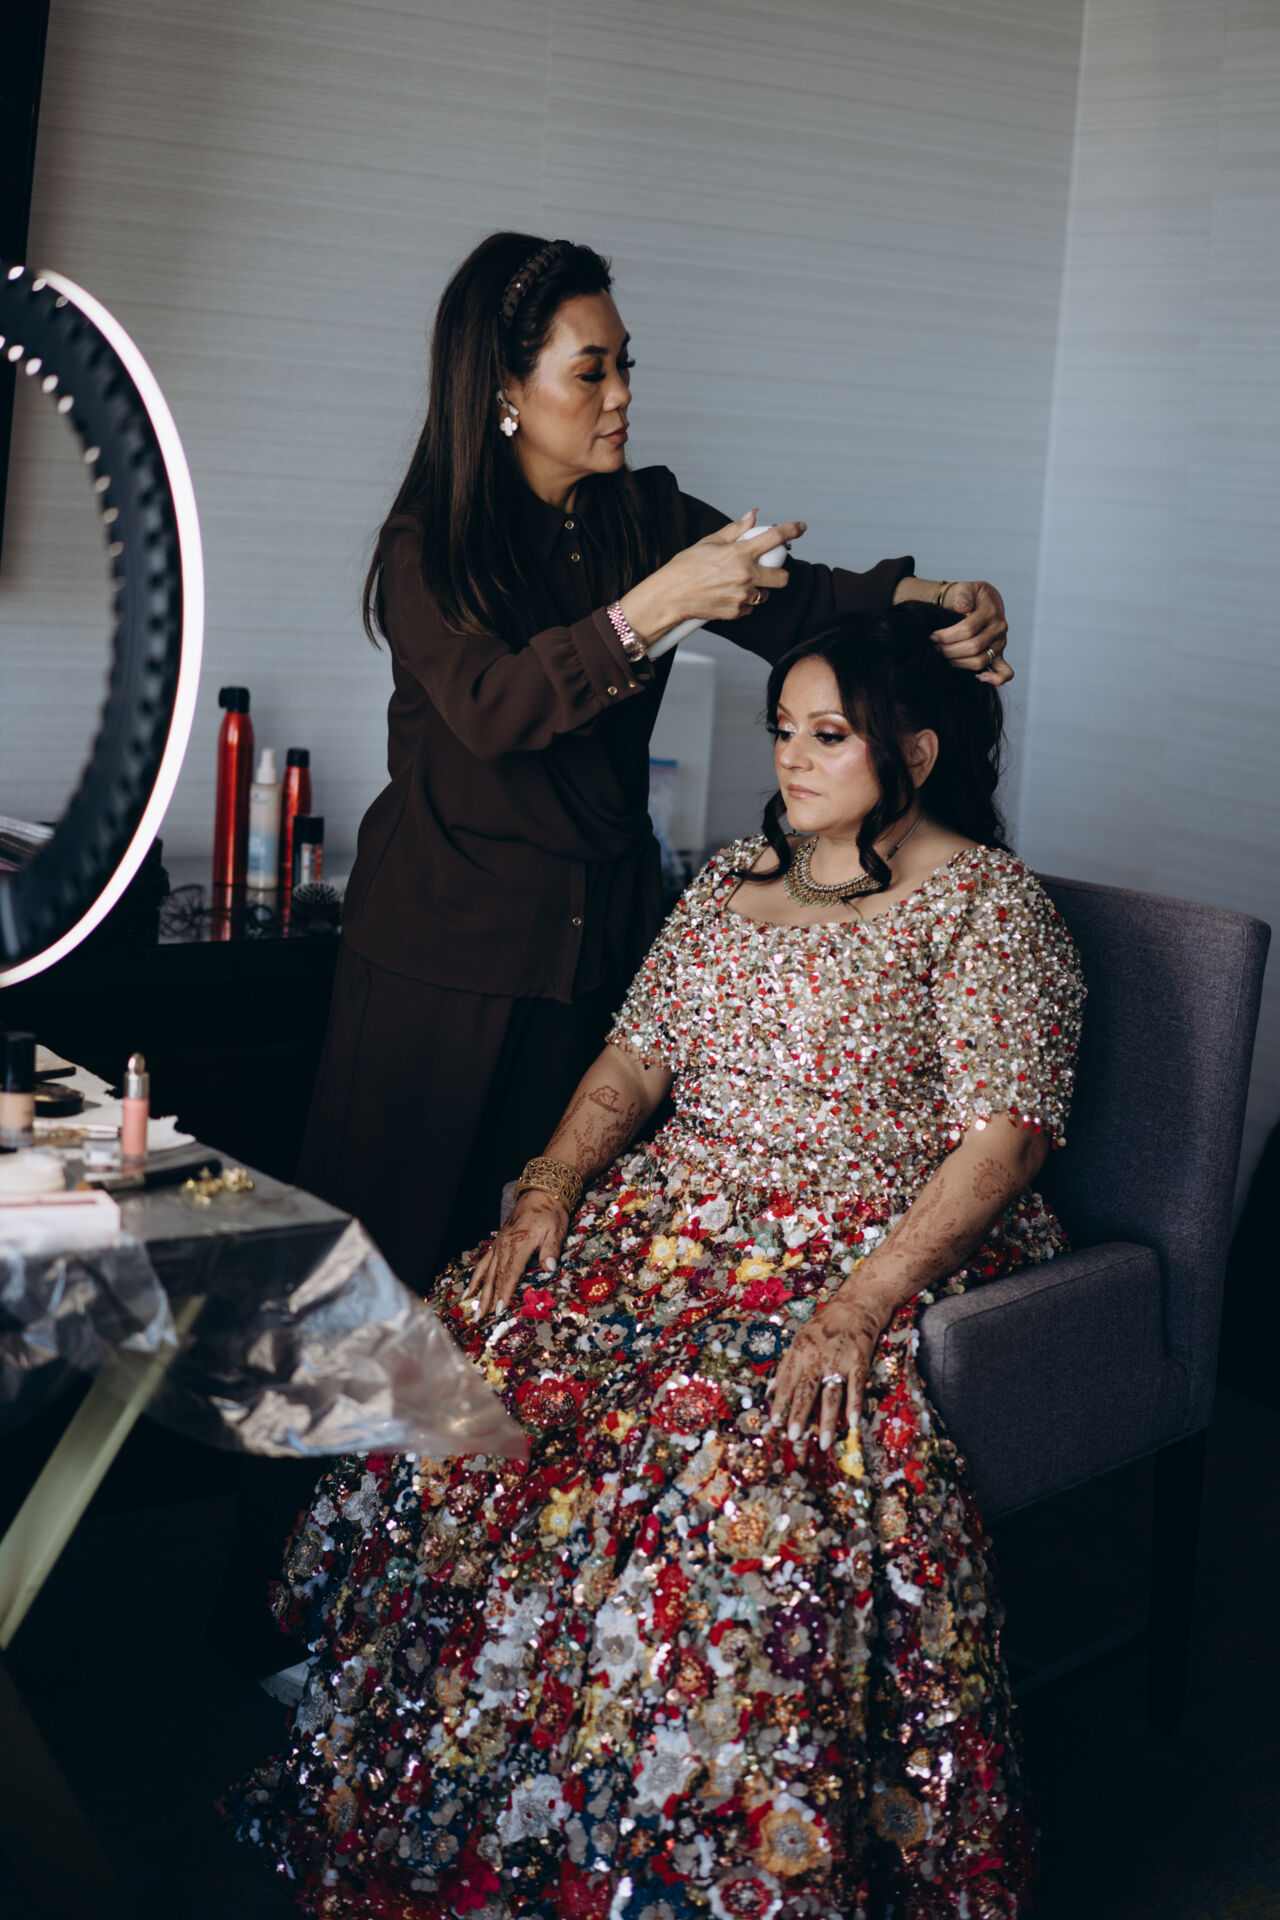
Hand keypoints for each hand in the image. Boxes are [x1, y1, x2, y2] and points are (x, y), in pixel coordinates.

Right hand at [462, 1190, 567, 1321]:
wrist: (540, 1193)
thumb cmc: (550, 1213)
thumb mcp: (556, 1230)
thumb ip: (551, 1250)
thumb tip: (550, 1268)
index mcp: (520, 1244)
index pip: (510, 1274)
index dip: (505, 1293)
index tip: (500, 1310)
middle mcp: (505, 1246)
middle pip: (495, 1277)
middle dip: (489, 1300)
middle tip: (482, 1320)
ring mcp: (499, 1245)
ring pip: (487, 1273)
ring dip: (481, 1293)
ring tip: (475, 1311)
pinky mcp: (497, 1244)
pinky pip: (483, 1263)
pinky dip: (476, 1278)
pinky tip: (469, 1290)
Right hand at [627, 509, 805, 635]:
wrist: (670, 596)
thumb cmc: (685, 568)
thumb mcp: (709, 542)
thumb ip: (735, 530)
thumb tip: (751, 516)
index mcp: (740, 553)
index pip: (774, 537)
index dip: (791, 530)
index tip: (800, 528)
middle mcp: (746, 575)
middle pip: (782, 577)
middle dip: (778, 573)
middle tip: (766, 569)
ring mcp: (743, 596)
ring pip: (766, 595)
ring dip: (759, 589)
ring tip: (737, 584)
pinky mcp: (736, 612)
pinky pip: (750, 608)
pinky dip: (743, 603)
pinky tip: (727, 596)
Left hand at [767, 1284, 894, 1451]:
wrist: (856, 1305)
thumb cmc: (824, 1325)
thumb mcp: (799, 1340)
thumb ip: (785, 1367)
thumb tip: (768, 1391)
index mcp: (800, 1352)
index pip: (787, 1382)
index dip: (780, 1402)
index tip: (773, 1423)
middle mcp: (818, 1357)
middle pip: (807, 1390)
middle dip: (799, 1415)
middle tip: (793, 1437)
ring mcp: (839, 1360)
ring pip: (831, 1394)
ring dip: (827, 1419)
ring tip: (824, 1442)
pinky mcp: (859, 1361)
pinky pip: (856, 1387)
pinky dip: (854, 1405)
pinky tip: (852, 1423)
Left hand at [932, 581, 1011, 684]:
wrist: (980, 602)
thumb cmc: (968, 597)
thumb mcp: (964, 588)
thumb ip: (963, 595)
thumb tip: (962, 607)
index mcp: (991, 611)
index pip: (967, 629)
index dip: (947, 635)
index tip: (932, 636)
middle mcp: (999, 628)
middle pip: (972, 647)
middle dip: (949, 650)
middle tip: (935, 647)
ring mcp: (1001, 643)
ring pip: (980, 661)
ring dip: (958, 662)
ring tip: (944, 656)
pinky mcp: (1000, 655)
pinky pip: (1005, 672)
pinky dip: (994, 679)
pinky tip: (978, 677)